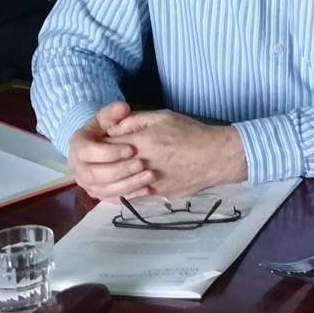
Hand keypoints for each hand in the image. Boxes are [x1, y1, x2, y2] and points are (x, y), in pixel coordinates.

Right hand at [66, 102, 153, 201]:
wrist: (105, 144)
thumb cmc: (108, 129)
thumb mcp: (109, 117)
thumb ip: (114, 112)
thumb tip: (123, 108)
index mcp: (77, 146)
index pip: (87, 151)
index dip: (108, 152)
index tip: (131, 149)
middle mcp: (77, 167)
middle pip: (93, 175)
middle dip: (119, 170)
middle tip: (141, 164)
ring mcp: (87, 184)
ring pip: (104, 190)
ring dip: (128, 184)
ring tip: (149, 176)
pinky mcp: (99, 194)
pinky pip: (113, 199)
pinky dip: (131, 195)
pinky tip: (148, 189)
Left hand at [108, 109, 248, 198]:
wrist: (215, 156)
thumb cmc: (190, 132)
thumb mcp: (162, 117)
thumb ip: (133, 121)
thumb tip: (111, 129)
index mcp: (138, 143)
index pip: (104, 146)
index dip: (98, 145)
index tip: (99, 144)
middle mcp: (139, 166)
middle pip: (107, 168)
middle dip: (101, 164)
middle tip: (100, 160)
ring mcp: (147, 183)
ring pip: (117, 186)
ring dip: (111, 180)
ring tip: (110, 173)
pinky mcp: (156, 195)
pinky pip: (132, 196)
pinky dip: (125, 191)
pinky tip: (125, 185)